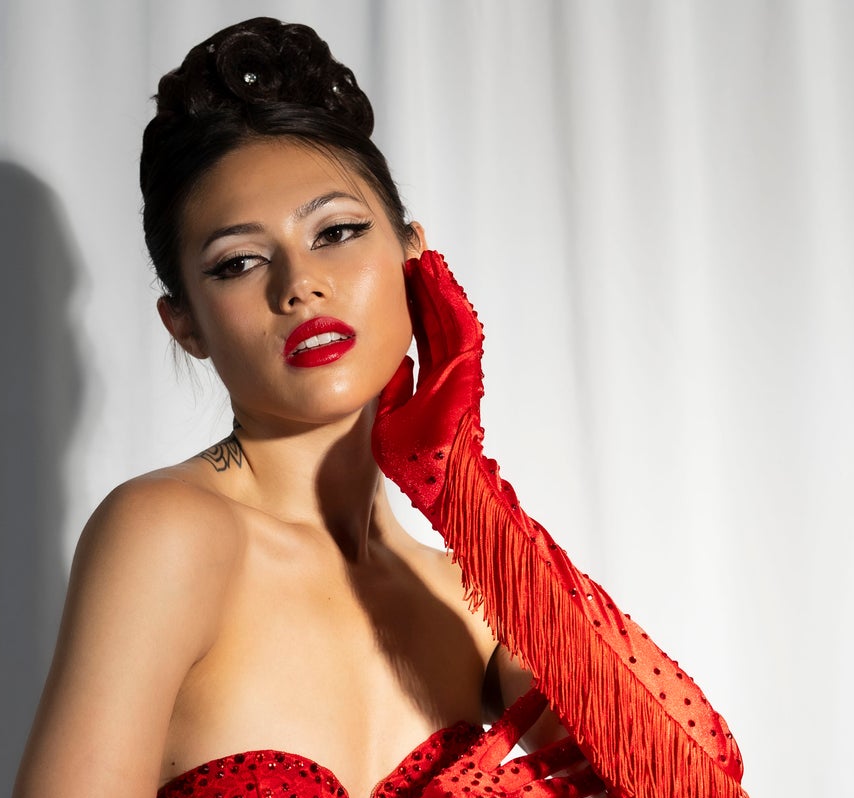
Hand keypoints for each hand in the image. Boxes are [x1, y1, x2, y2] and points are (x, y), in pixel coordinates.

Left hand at [371, 249, 487, 513]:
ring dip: (438, 285)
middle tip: (414, 249)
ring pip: (451, 318)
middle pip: (438, 319)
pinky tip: (435, 275)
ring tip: (423, 253)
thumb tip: (392, 362)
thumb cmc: (410, 466)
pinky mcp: (464, 378)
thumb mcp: (389, 419)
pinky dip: (448, 301)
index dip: (414, 302)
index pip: (423, 333)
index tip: (403, 273)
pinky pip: (458, 330)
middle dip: (427, 284)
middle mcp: (449, 376)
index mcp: (433, 384)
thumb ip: (394, 388)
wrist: (430, 492)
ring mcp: (459, 376)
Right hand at [387, 685, 615, 797]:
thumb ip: (459, 779)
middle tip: (595, 732)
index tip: (544, 692)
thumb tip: (479, 764)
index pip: (499, 735)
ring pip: (552, 791)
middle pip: (536, 762)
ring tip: (607, 770)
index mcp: (463, 775)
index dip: (524, 713)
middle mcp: (487, 791)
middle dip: (566, 747)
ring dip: (581, 780)